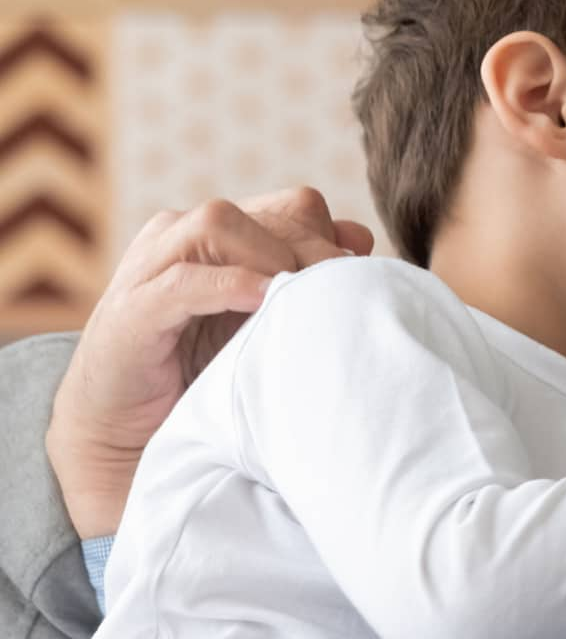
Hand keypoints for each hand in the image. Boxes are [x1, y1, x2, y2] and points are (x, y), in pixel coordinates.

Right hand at [48, 187, 375, 537]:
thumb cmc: (207, 372)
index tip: (361, 278)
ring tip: (303, 297)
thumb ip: (307, 276)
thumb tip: (359, 239)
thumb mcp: (268, 320)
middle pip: (266, 214)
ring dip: (273, 257)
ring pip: (218, 223)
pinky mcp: (131, 311)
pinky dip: (229, 285)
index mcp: (221, 235)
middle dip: (315, 250)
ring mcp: (150, 267)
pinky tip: (264, 301)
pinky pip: (181, 281)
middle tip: (345, 291)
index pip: (295, 206)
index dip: (332, 236)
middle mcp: (182, 237)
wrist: (131, 432)